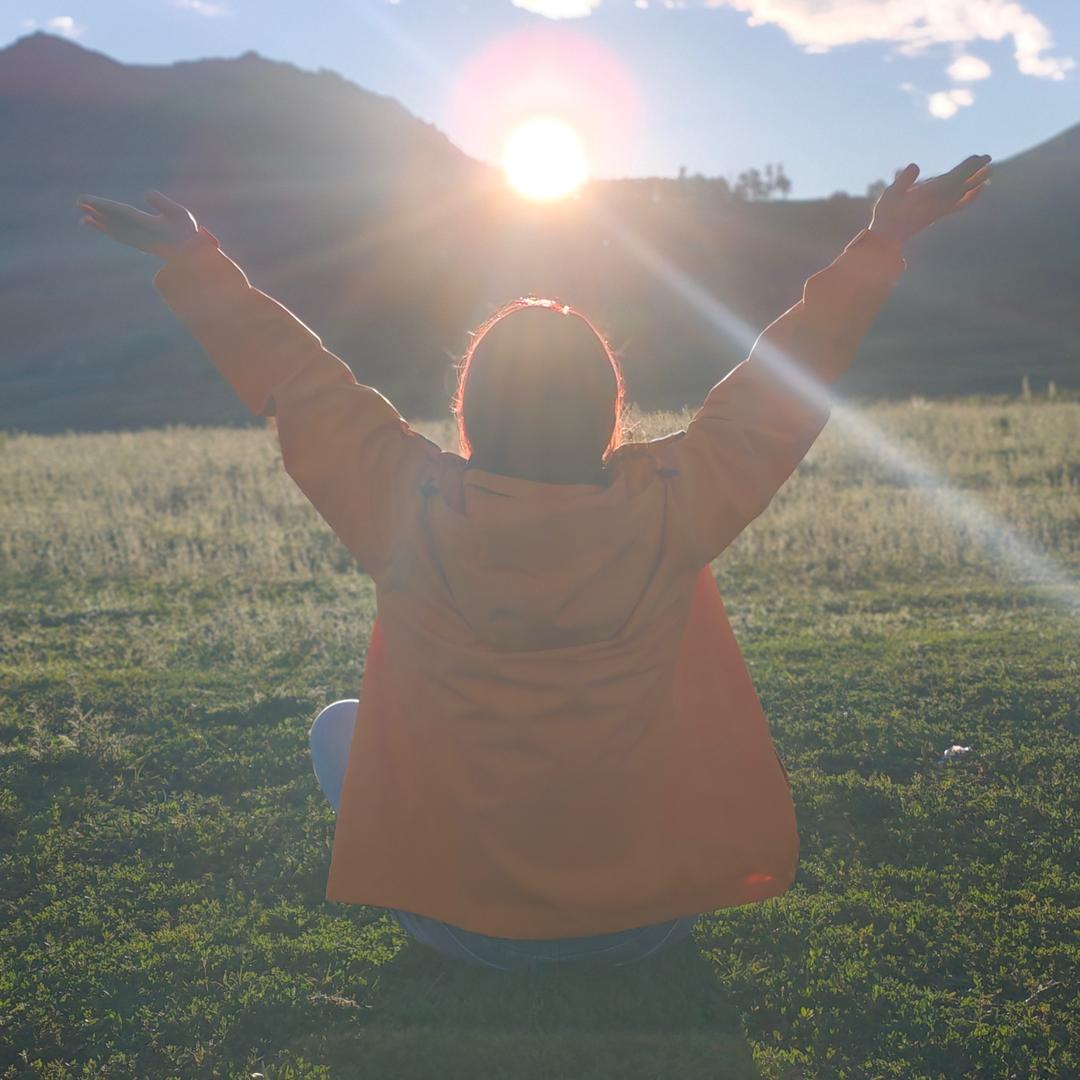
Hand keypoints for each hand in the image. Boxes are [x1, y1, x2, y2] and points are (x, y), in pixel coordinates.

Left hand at [75, 190, 199, 256]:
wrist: (191, 256)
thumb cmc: (187, 231)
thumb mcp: (180, 214)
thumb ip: (163, 203)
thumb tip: (147, 193)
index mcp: (148, 225)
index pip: (122, 213)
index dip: (104, 206)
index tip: (89, 201)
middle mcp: (139, 234)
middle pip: (113, 220)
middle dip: (96, 211)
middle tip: (78, 202)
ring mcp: (136, 240)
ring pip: (112, 229)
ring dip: (96, 221)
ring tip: (82, 214)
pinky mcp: (136, 243)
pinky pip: (115, 235)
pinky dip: (102, 228)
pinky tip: (91, 223)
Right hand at [869, 154, 991, 246]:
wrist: (888, 238)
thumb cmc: (887, 213)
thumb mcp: (891, 194)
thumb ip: (903, 179)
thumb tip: (914, 166)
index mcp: (934, 194)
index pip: (958, 176)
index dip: (970, 166)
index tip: (979, 157)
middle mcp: (942, 201)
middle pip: (966, 183)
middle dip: (977, 170)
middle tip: (988, 158)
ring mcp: (942, 209)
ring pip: (966, 193)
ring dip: (978, 181)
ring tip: (989, 172)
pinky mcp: (940, 214)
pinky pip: (961, 204)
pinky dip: (972, 196)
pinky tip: (979, 189)